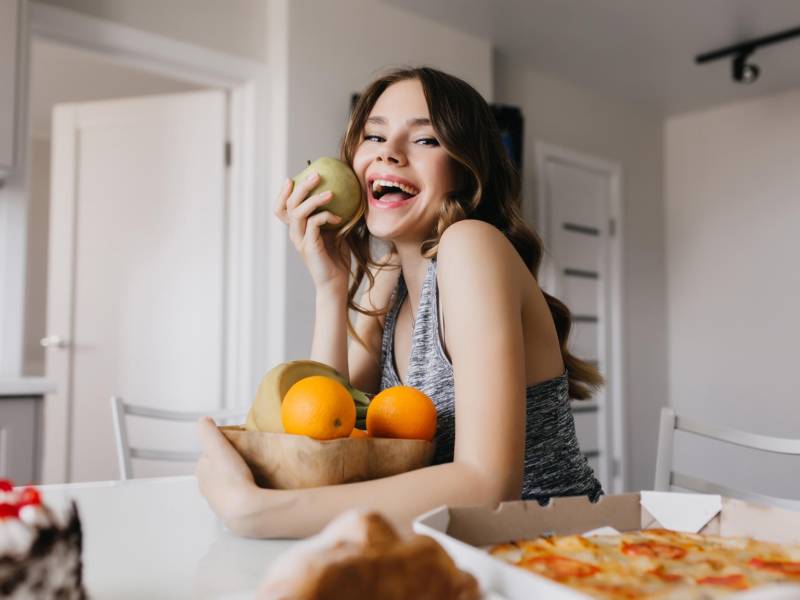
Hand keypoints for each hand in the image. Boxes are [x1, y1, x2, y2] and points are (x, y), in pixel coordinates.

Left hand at [195, 417, 259, 534]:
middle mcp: (207, 488)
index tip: (235, 444)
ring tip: (253, 472)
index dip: (223, 446)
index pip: (210, 453)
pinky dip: (246, 490)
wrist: (246, 510)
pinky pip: (240, 496)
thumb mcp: (217, 446)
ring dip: (239, 477)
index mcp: (201, 472)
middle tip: (246, 458)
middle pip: (219, 469)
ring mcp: (220, 501)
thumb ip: (207, 431)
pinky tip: (256, 487)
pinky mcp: (234, 511)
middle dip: (230, 463)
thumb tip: (203, 421)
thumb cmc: (232, 479)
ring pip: (229, 483)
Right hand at [274, 173, 350, 290]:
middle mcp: (295, 234)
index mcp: (297, 230)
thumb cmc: (336, 258)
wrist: (336, 283)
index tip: (293, 178)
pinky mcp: (309, 247)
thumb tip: (344, 195)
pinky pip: (313, 225)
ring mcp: (300, 241)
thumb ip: (331, 217)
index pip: (282, 209)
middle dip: (301, 187)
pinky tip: (338, 217)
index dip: (283, 193)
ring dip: (314, 199)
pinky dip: (325, 216)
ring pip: (298, 213)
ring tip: (330, 193)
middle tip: (316, 175)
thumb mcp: (334, 232)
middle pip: (289, 205)